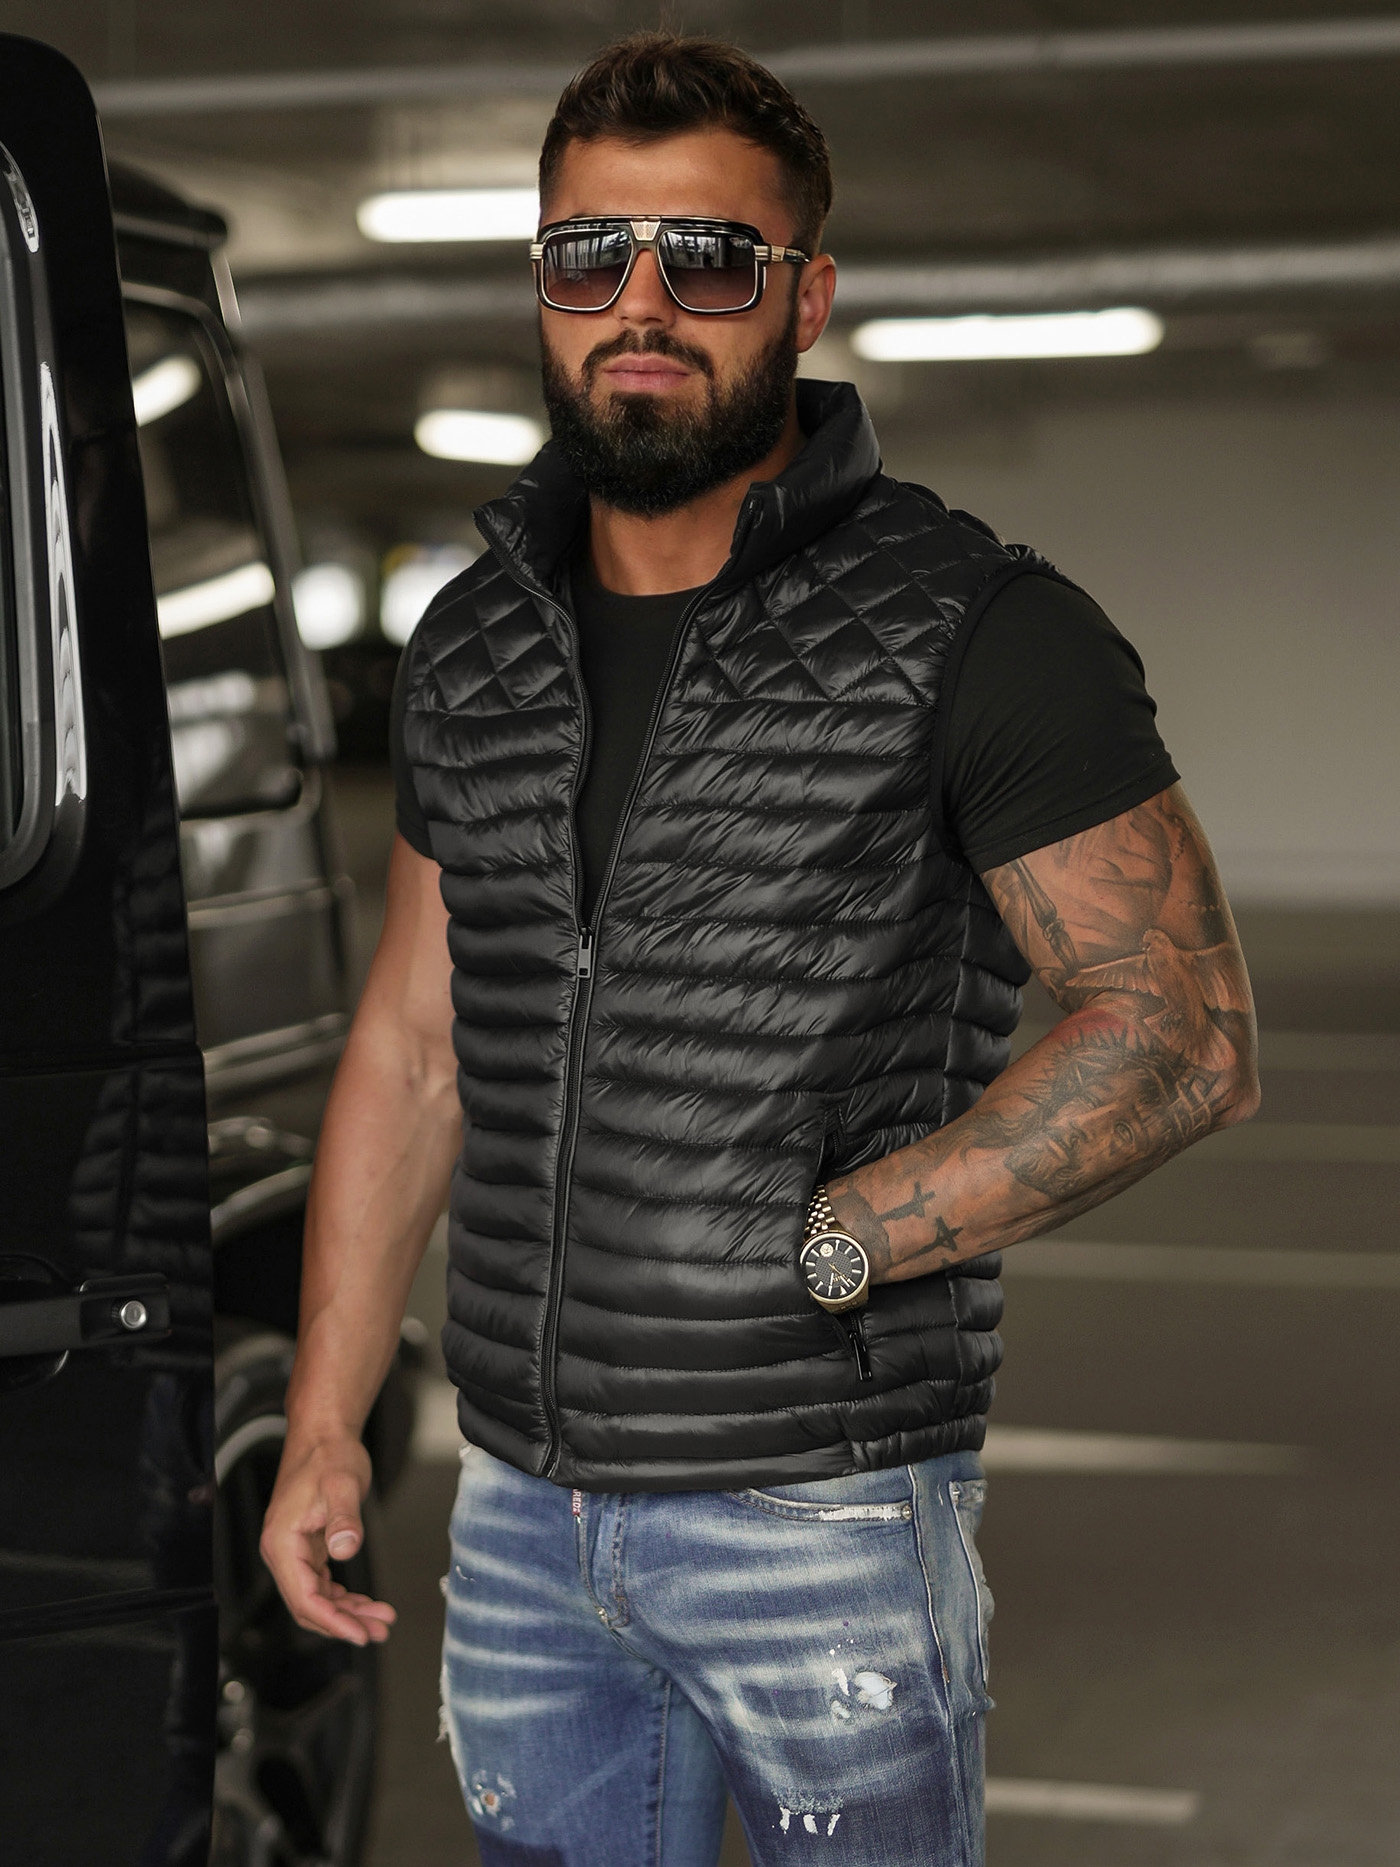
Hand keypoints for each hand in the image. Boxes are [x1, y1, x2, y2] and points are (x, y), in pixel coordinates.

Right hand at [259, 1433, 396, 1645]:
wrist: (324, 1434)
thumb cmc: (329, 1455)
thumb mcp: (342, 1485)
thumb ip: (343, 1519)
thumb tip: (345, 1550)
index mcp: (282, 1542)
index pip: (304, 1598)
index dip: (332, 1621)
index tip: (359, 1634)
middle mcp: (282, 1551)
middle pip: (309, 1604)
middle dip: (344, 1622)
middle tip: (378, 1630)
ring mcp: (294, 1551)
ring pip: (317, 1597)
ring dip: (347, 1612)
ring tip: (380, 1620)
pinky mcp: (308, 1547)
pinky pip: (322, 1583)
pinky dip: (343, 1596)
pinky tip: (364, 1604)